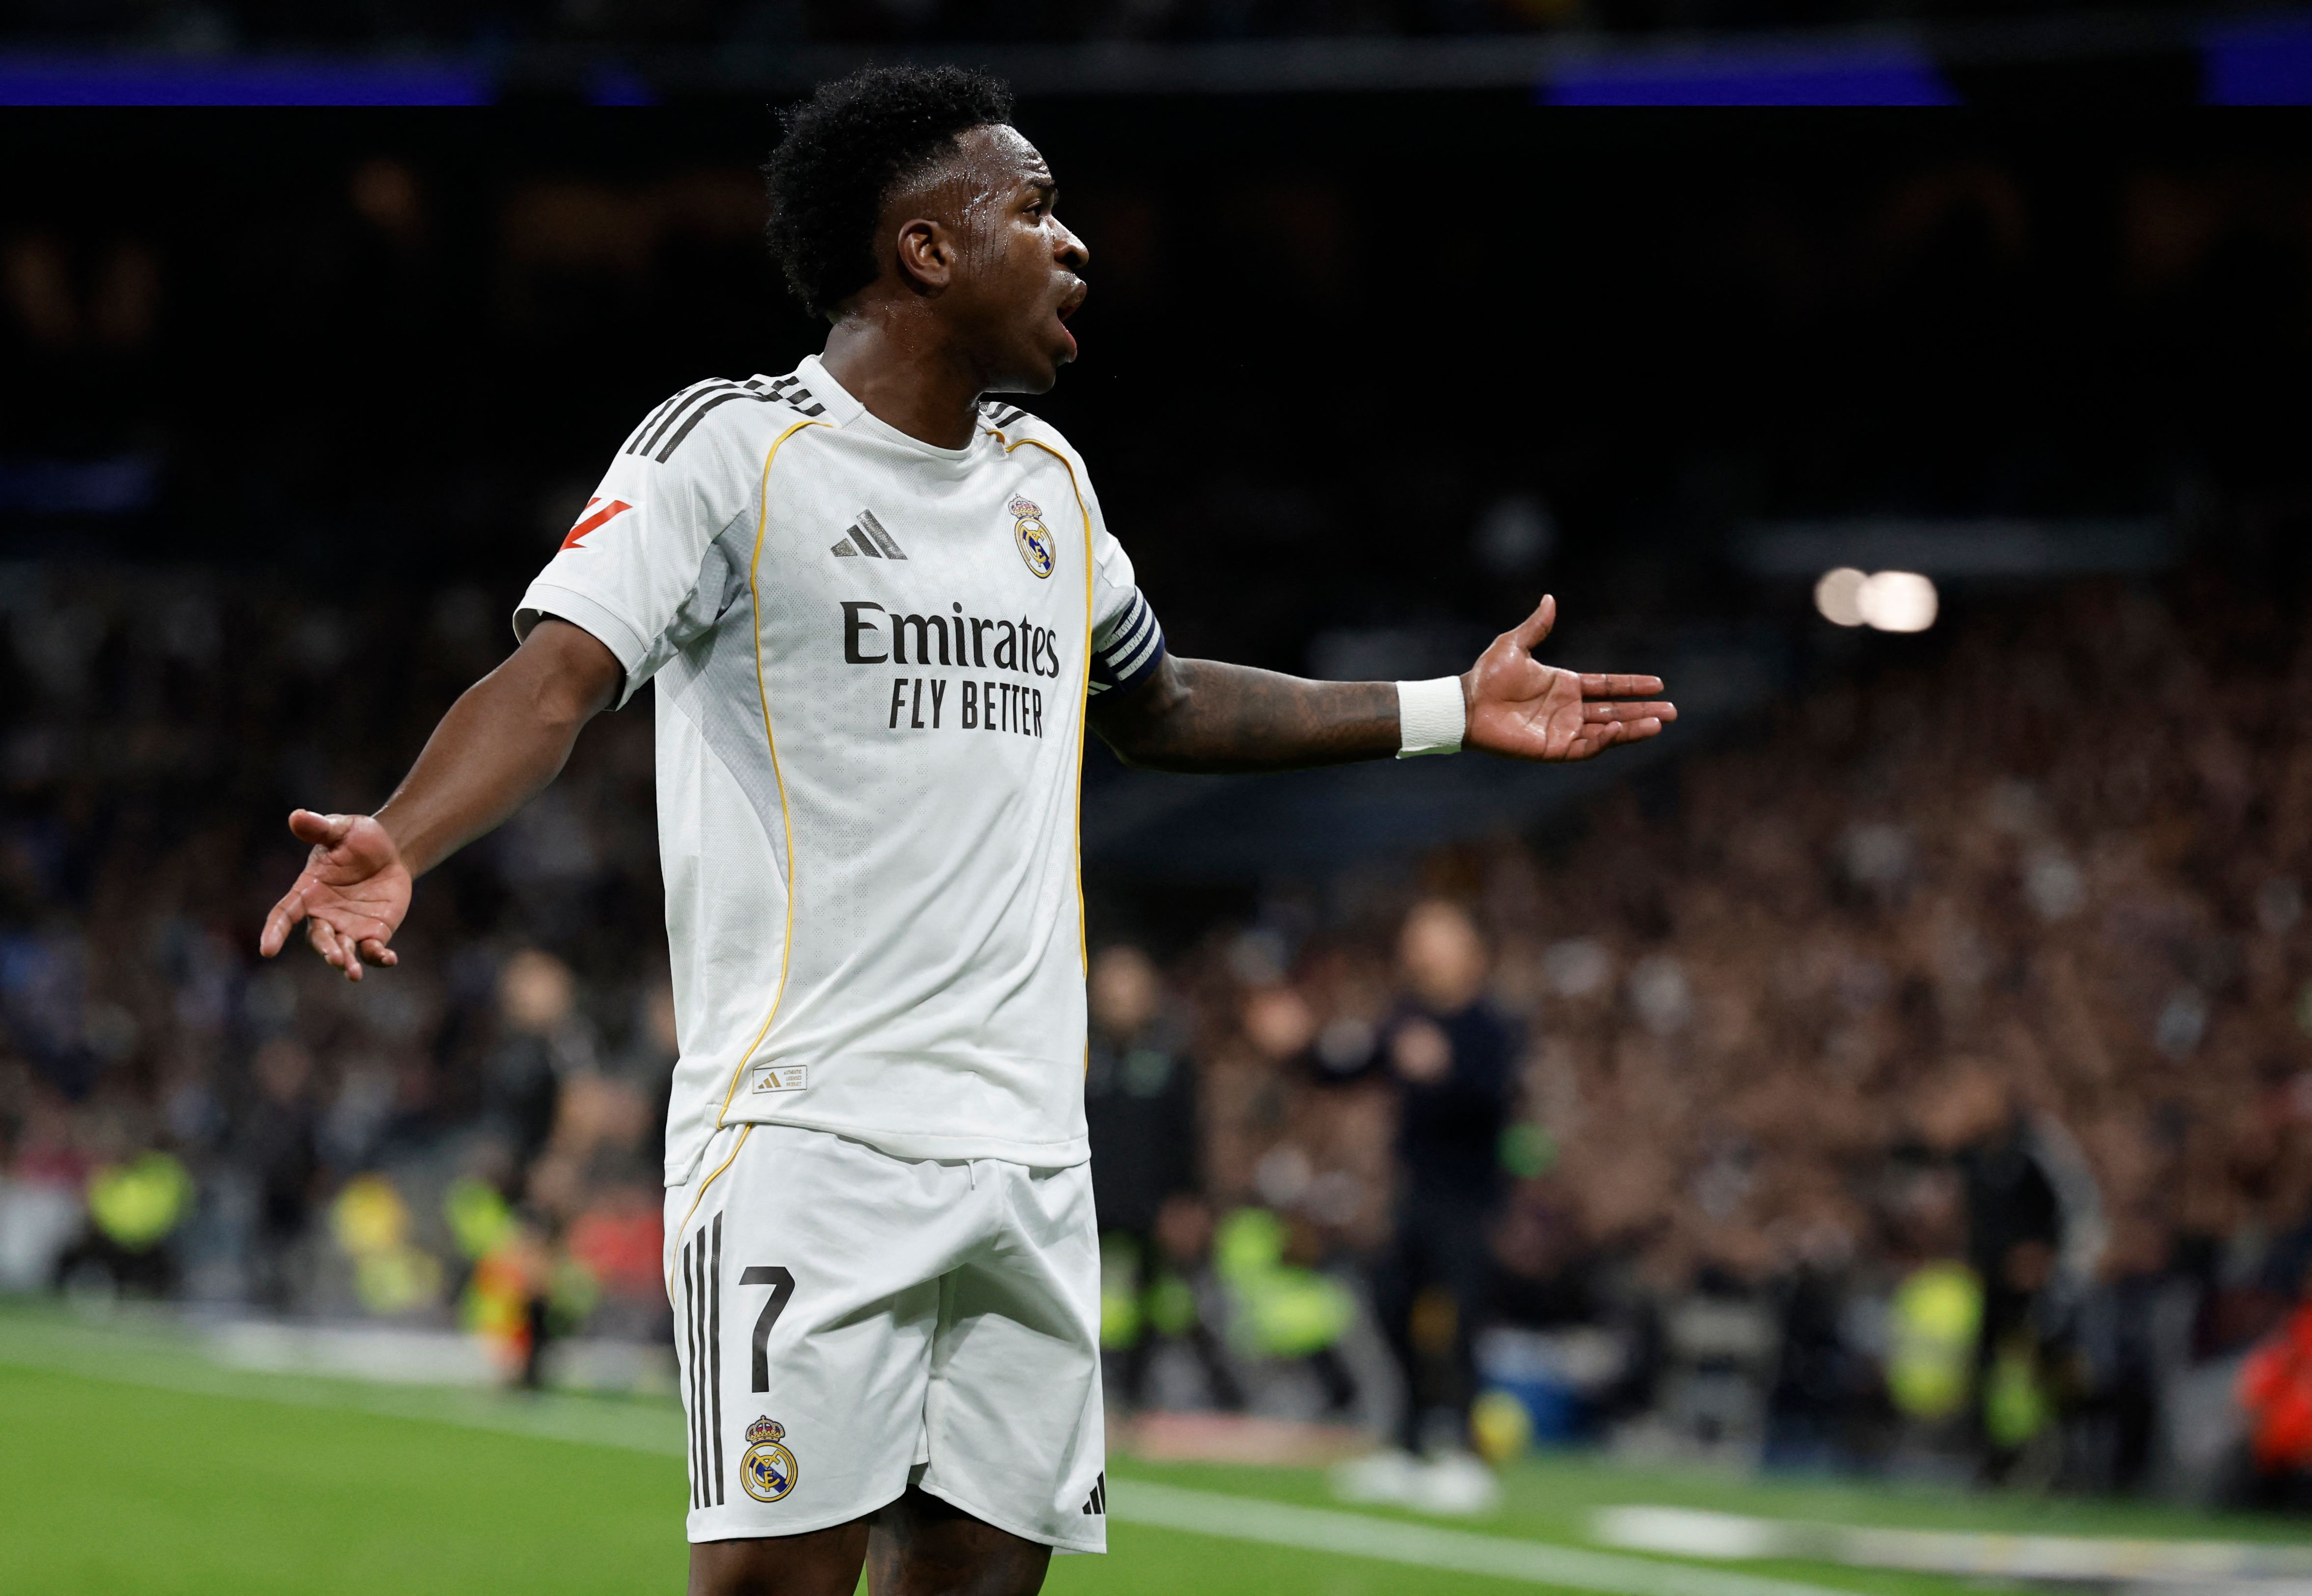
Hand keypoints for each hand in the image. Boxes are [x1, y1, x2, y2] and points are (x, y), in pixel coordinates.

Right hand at [258, 810, 411, 982]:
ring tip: (353, 973)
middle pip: (318, 938)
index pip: (284, 914)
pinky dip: (378, 958)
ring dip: (347, 962)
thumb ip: (319, 828)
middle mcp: (324, 915)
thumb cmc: (357, 839)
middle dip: (326, 950)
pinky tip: (389, 959)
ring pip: (343, 951)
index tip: (267, 950)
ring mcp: (348, 927)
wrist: (389, 850)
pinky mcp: (373, 933)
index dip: (274, 932)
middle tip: (336, 958)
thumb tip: (297, 816)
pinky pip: (372, 951)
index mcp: (307, 892)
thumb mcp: (340, 829)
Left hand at [1461, 595, 1675, 761]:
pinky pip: (1586, 747)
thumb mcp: (1514, 645)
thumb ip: (1536, 626)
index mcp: (1565, 685)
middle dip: (1644, 712)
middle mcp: (1568, 709)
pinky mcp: (1553, 749)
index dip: (1632, 686)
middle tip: (1672, 713)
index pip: (1607, 686)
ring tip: (1658, 723)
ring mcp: (1563, 730)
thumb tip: (1549, 598)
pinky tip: (1619, 728)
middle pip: (1615, 710)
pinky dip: (1604, 739)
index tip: (1658, 684)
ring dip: (1632, 728)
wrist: (1466, 706)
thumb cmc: (1487, 676)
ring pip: (1607, 731)